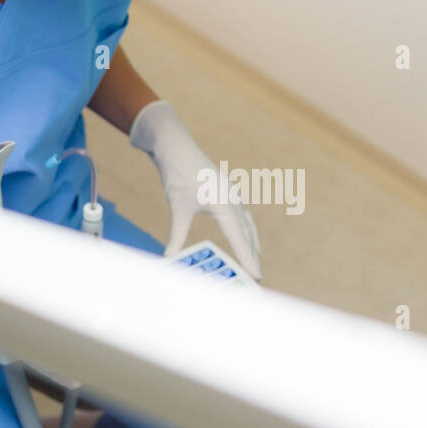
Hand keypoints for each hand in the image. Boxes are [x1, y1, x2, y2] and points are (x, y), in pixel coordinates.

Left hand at [130, 100, 261, 278]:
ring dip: (251, 243)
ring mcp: (233, 195)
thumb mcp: (178, 209)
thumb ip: (177, 236)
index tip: (255, 275)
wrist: (177, 149)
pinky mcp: (227, 192)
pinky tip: (245, 235)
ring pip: (247, 224)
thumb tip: (169, 258)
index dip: (247, 258)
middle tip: (257, 278)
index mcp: (225, 205)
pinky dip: (246, 229)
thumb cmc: (179, 176)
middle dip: (252, 256)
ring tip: (255, 261)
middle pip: (247, 234)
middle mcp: (234, 200)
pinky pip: (242, 215)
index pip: (238, 238)